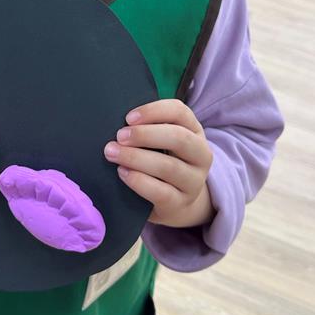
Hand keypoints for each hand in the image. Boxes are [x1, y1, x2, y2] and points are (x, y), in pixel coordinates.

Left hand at [104, 99, 213, 227]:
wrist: (175, 203)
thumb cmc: (161, 162)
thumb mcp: (161, 142)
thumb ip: (147, 128)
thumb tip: (118, 121)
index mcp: (194, 131)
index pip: (179, 112)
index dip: (153, 111)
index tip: (128, 118)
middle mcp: (201, 154)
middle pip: (178, 138)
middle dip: (145, 135)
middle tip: (119, 136)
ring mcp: (194, 181)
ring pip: (169, 166)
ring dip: (136, 158)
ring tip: (113, 154)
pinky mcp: (181, 203)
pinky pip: (161, 192)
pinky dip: (139, 181)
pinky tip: (123, 173)